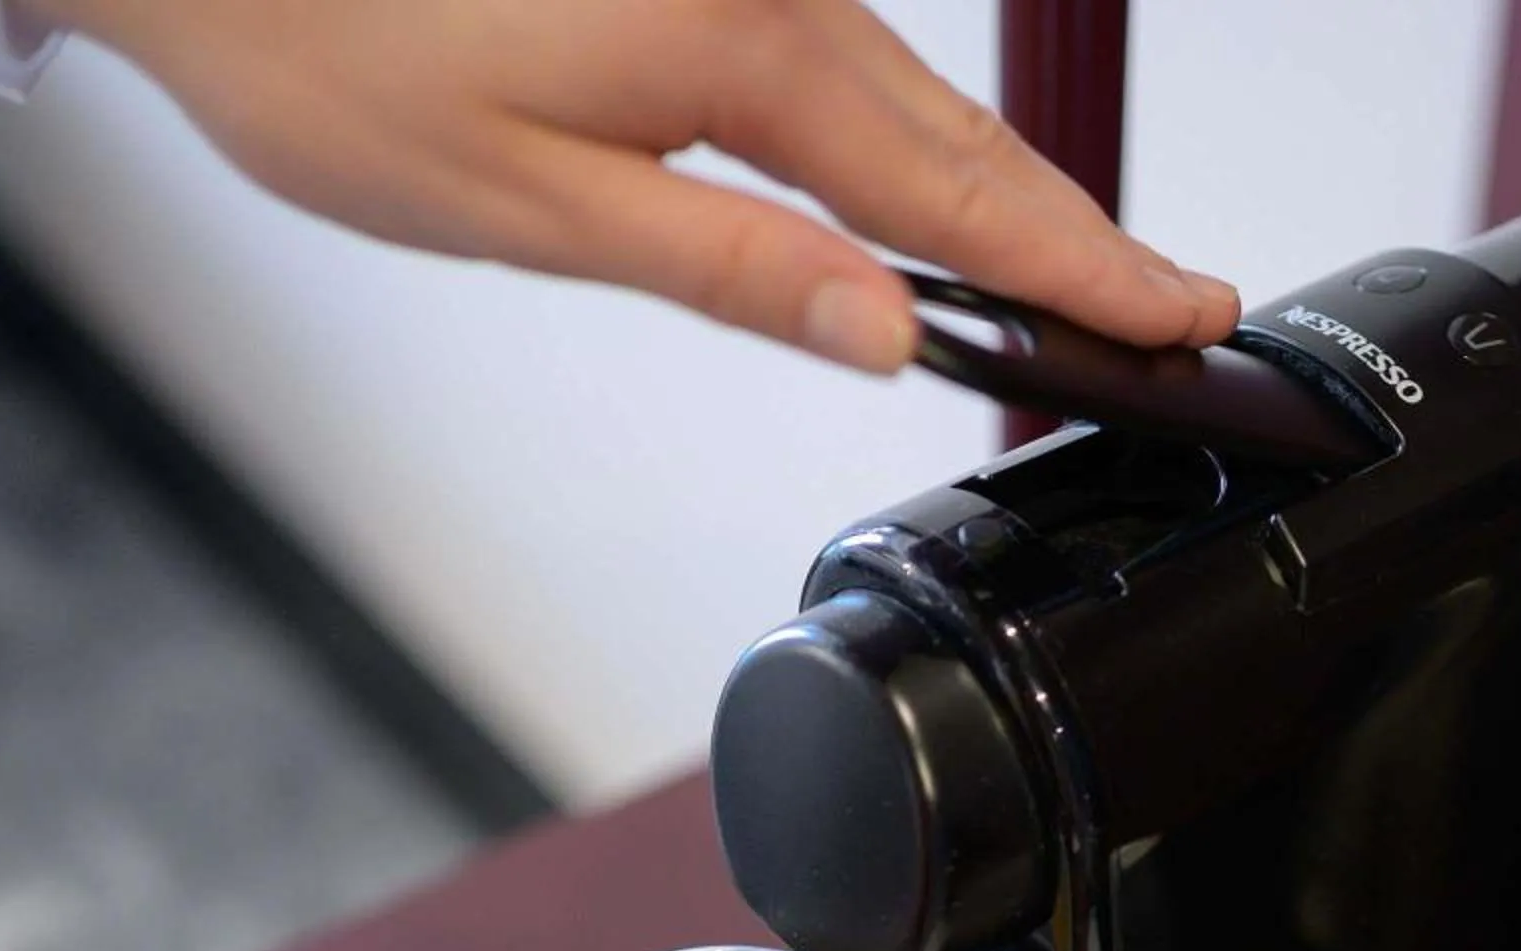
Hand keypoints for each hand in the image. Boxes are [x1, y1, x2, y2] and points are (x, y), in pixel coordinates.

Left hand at [35, 0, 1240, 371]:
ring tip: (1095, 271)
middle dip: (1078, 233)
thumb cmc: (333, 61)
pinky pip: (851, 71)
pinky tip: (939, 197)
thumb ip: (729, 266)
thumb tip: (886, 330)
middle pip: (960, 140)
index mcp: (738, 50)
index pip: (953, 196)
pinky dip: (917, 147)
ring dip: (1005, 192)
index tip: (1176, 318)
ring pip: (913, 102)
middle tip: (1187, 306)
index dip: (1077, 268)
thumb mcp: (532, 203)